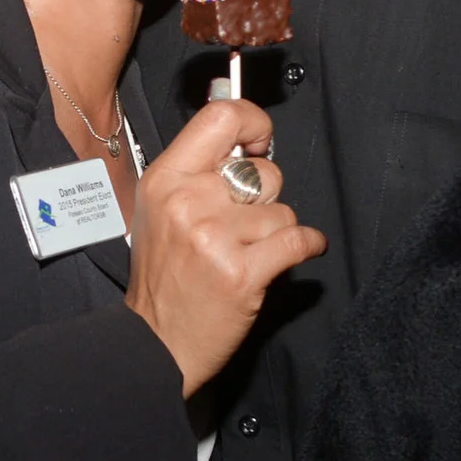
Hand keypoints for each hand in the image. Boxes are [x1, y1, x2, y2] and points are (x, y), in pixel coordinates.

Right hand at [123, 99, 325, 396]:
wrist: (155, 341)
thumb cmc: (163, 277)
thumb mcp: (160, 210)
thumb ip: (198, 173)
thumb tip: (248, 142)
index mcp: (165, 180)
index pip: (220, 118)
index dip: (252, 122)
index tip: (259, 142)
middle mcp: (187, 202)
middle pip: (262, 170)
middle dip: (265, 197)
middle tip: (241, 224)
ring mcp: (215, 237)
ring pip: (282, 211)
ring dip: (275, 233)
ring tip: (245, 253)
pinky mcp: (243, 272)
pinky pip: (299, 239)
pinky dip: (305, 247)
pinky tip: (285, 257)